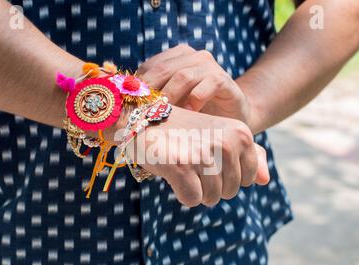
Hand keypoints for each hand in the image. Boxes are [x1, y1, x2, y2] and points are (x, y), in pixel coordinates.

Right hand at [126, 106, 268, 207]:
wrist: (144, 119)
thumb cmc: (183, 131)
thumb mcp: (220, 137)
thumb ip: (248, 157)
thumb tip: (265, 180)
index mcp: (241, 134)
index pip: (246, 180)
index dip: (224, 176)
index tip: (206, 157)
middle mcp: (227, 142)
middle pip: (229, 192)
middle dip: (208, 184)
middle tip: (190, 159)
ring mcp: (204, 154)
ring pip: (210, 198)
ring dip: (194, 188)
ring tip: (181, 162)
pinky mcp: (182, 166)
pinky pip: (192, 199)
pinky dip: (180, 191)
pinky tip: (172, 170)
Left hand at [137, 44, 251, 124]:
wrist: (231, 114)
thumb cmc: (197, 109)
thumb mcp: (174, 102)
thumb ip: (156, 98)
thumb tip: (126, 107)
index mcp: (176, 57)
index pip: (150, 67)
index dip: (138, 86)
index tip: (128, 105)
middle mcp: (193, 56)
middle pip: (163, 69)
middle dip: (151, 91)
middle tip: (141, 112)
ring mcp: (210, 66)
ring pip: (183, 76)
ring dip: (170, 96)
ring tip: (162, 115)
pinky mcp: (224, 80)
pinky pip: (208, 85)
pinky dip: (195, 99)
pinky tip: (189, 114)